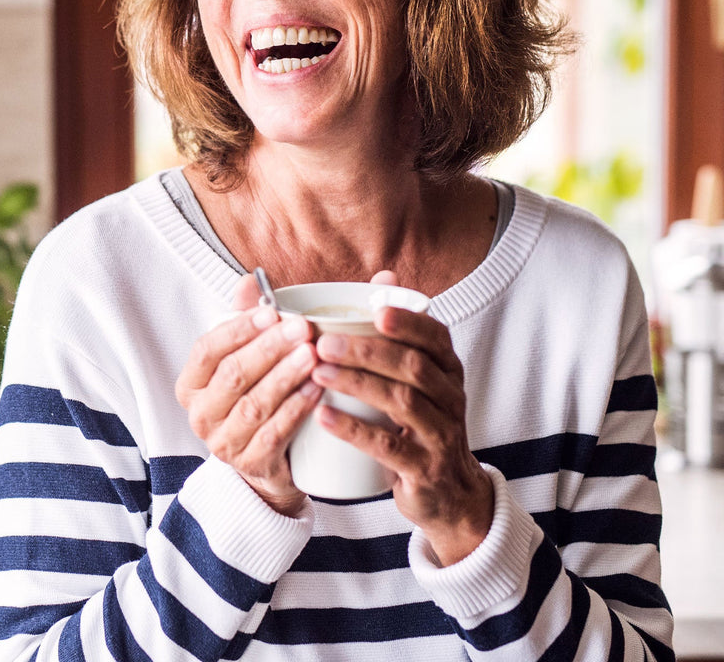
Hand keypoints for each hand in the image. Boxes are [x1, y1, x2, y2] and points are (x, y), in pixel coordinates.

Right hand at [175, 273, 320, 515]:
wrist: (265, 462)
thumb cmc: (252, 396)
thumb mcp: (242, 357)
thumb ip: (243, 319)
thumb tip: (248, 280)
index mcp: (191, 384)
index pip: (207, 350)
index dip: (239, 329)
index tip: (271, 311)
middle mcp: (200, 414)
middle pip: (233, 375)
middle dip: (269, 348)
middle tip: (302, 328)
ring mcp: (223, 443)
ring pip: (255, 404)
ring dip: (285, 376)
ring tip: (312, 355)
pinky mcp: (251, 464)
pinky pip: (275, 433)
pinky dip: (297, 408)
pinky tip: (317, 389)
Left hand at [311, 272, 492, 564]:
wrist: (450, 495)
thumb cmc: (421, 423)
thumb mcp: (419, 378)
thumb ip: (398, 331)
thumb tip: (383, 273)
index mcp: (447, 369)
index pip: (435, 336)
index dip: (409, 321)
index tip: (375, 309)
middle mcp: (450, 398)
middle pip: (413, 366)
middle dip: (367, 351)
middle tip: (322, 343)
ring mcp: (441, 435)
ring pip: (402, 401)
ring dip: (357, 383)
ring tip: (318, 372)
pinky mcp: (425, 470)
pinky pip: (390, 447)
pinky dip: (354, 430)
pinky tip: (324, 417)